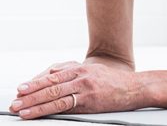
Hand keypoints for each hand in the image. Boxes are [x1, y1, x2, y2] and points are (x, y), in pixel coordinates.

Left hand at [8, 63, 141, 119]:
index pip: (52, 75)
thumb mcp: (94, 72)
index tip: (21, 89)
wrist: (136, 87)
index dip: (35, 82)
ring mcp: (85, 87)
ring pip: (53, 95)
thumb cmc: (115, 82)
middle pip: (49, 84)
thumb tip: (52, 77)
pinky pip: (64, 105)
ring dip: (34, 103)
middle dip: (30, 94)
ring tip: (20, 109)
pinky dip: (47, 110)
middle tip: (15, 100)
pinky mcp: (89, 100)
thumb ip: (74, 73)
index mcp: (81, 68)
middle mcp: (81, 75)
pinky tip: (37, 113)